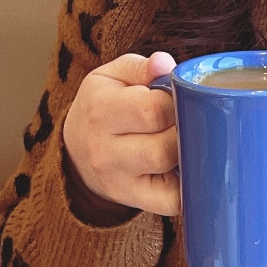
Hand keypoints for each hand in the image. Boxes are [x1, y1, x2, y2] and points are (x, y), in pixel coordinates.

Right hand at [62, 51, 179, 216]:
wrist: (76, 149)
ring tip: (188, 139)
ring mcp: (117, 178)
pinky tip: (190, 169)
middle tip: (191, 120)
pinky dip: (188, 189)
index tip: (183, 97)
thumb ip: (141, 67)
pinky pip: (169, 202)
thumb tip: (165, 64)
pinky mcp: (131, 198)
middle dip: (186, 130)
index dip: (178, 102)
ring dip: (189, 153)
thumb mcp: (112, 76)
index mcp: (101, 108)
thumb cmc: (103, 105)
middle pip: (163, 147)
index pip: (152, 110)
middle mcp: (105, 148)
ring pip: (167, 171)